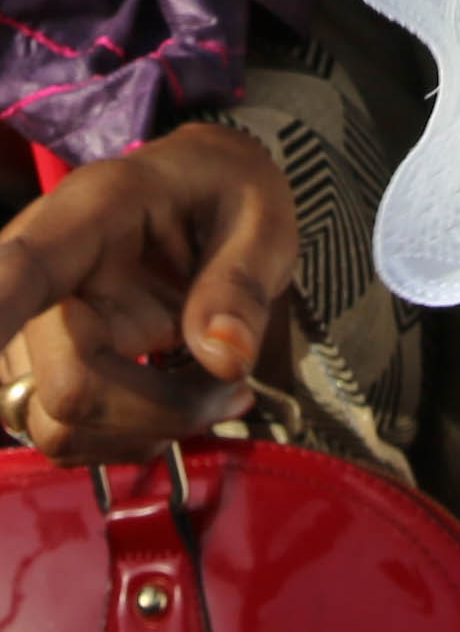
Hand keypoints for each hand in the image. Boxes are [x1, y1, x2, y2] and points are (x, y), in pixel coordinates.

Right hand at [0, 125, 298, 461]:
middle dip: (155, 408)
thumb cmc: (228, 195)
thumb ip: (241, 280)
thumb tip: (223, 358)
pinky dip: (128, 437)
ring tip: (216, 394)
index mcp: (90, 213)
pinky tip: (182, 406)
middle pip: (65, 384)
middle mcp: (41, 276)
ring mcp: (30, 329)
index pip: (19, 271)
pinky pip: (64, 435)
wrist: (208, 194)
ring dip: (144, 430)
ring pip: (57, 423)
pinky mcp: (40, 370)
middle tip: (233, 390)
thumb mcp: (263, 217)